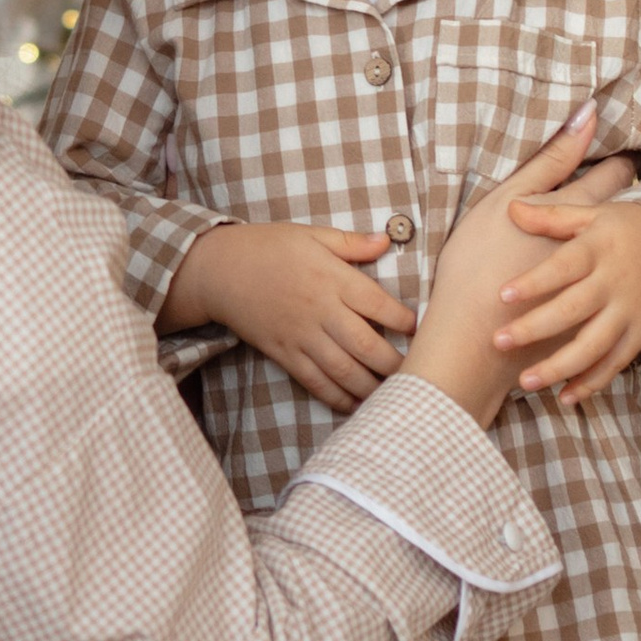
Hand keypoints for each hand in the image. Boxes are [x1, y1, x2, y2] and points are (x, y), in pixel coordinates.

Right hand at [165, 222, 414, 414]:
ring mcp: (301, 336)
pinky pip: (314, 381)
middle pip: (366, 345)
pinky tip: (356, 405)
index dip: (404, 321)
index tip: (421, 330)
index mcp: (332, 278)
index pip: (378, 304)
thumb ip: (351, 243)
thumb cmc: (269, 247)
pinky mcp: (284, 353)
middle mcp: (320, 310)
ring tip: (395, 395)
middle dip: (396, 363)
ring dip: (372, 387)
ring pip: (343, 370)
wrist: (219, 270)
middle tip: (418, 372)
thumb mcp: (311, 235)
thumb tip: (387, 241)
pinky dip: (337, 397)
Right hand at [402, 106, 604, 425]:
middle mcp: (600, 252)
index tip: (613, 161)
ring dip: (622, 254)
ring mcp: (598, 291)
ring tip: (612, 248)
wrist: (471, 339)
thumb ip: (549, 161)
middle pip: (628, 217)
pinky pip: (614, 308)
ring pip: (625, 264)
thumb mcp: (506, 201)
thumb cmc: (477, 264)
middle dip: (626, 208)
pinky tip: (602, 294)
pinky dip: (611, 298)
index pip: (618, 175)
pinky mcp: (590, 327)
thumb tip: (588, 115)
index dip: (617, 164)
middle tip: (615, 205)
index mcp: (580, 215)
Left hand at [496, 198, 640, 409]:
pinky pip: (616, 362)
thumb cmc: (631, 226)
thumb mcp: (595, 213)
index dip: (534, 282)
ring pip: (593, 346)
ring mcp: (629, 311)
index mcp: (599, 249)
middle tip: (498, 342)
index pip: (562, 267)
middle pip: (572, 311)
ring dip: (559, 367)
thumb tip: (510, 207)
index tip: (502, 295)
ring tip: (524, 382)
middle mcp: (613, 282)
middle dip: (534, 329)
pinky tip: (565, 397)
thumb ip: (553, 216)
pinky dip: (592, 382)